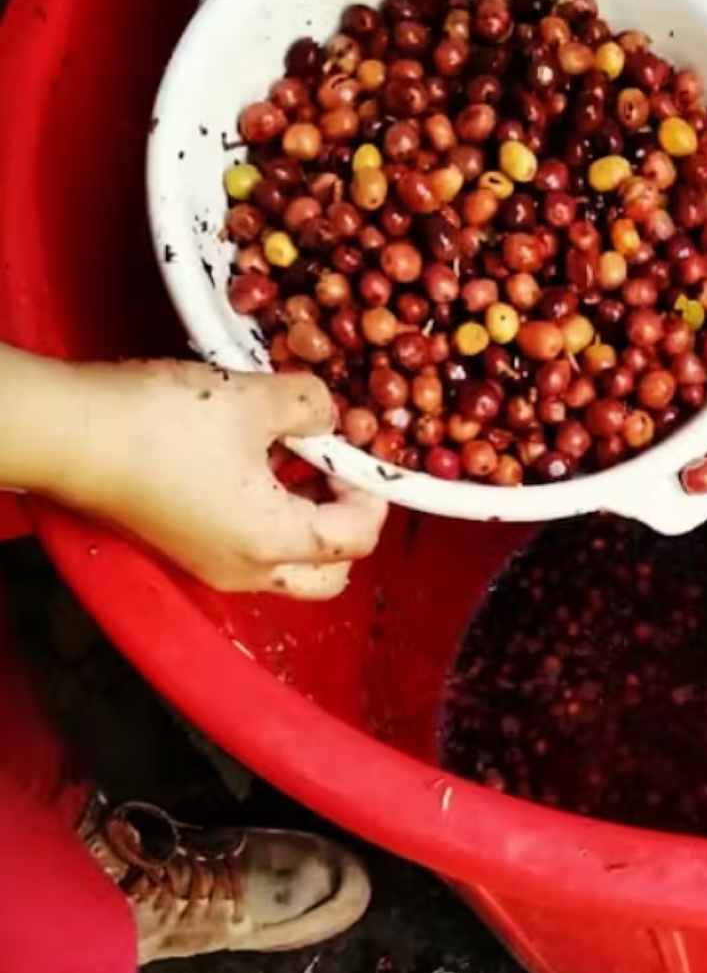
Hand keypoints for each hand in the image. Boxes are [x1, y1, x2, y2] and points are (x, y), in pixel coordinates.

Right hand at [55, 361, 386, 599]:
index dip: (371, 495)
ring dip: (306, 522)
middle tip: (335, 472)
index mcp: (274, 541)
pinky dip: (268, 520)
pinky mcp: (184, 552)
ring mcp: (210, 568)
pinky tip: (252, 466)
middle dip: (345, 526)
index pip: (356, 539)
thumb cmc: (163, 421)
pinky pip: (249, 552)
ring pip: (288, 566)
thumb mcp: (253, 399)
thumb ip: (310, 407)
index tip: (359, 454)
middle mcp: (247, 571)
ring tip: (294, 461)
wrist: (68, 434)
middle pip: (328, 573)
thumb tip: (328, 417)